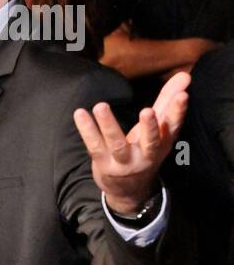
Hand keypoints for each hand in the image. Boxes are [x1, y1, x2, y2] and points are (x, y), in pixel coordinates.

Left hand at [74, 71, 188, 212]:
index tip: (183, 95)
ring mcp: (124, 162)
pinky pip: (94, 146)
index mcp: (163, 143)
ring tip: (101, 106)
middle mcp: (146, 155)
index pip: (173, 126)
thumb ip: (168, 101)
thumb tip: (184, 75)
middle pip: (151, 142)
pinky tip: (80, 113)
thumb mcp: (159, 130)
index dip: (178, 111)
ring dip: (109, 125)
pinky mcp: (104, 164)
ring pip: (117, 144)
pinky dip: (86, 129)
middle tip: (148, 111)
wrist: (128, 189)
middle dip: (150, 127)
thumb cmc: (144, 150)